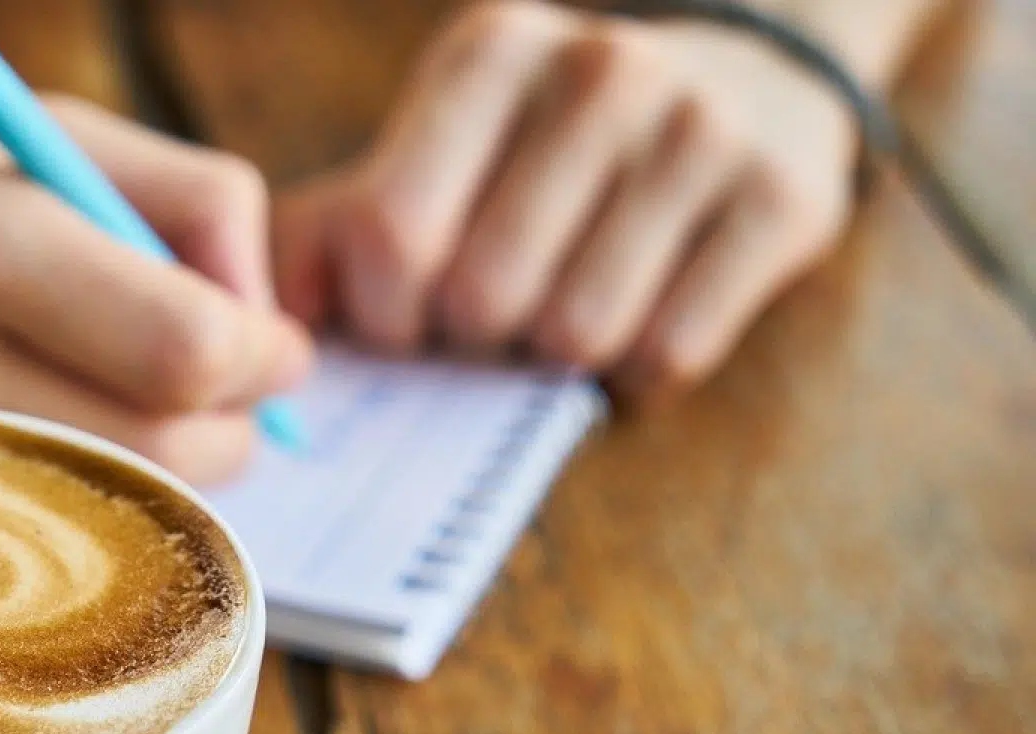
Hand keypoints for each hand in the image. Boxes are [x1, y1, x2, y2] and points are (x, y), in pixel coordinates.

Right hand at [0, 73, 310, 483]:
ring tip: (128, 406)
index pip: (180, 348)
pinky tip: (47, 442)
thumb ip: (178, 198)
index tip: (268, 346)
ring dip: (154, 471)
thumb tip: (265, 317)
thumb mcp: (21, 122)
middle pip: (155, 455)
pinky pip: (9, 540)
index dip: (260, 357)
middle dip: (226, 429)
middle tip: (222, 390)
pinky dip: (66, 500)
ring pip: (92, 515)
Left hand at [273, 0, 858, 404]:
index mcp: (491, 54)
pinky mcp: (785, 201)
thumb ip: (332, 228)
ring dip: (554, 358)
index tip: (406, 317)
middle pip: (485, 296)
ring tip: (562, 311)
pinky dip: (636, 371)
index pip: (393, 234)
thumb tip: (256, 325)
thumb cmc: (543, 146)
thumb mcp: (436, 148)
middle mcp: (602, 73)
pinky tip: (639, 317)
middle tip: (491, 319)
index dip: (386, 314)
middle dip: (472, 339)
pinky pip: (670, 354)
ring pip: (579, 334)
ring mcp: (704, 131)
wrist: (750, 76)